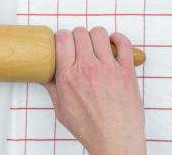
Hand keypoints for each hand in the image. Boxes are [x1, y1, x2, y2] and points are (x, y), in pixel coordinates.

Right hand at [43, 27, 145, 154]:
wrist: (115, 140)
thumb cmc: (90, 128)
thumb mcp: (61, 109)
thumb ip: (52, 88)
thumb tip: (45, 74)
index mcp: (68, 77)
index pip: (62, 39)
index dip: (62, 36)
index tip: (64, 41)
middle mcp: (87, 68)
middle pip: (79, 33)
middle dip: (77, 36)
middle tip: (79, 45)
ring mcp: (108, 68)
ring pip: (99, 33)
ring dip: (95, 36)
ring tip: (95, 46)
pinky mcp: (126, 70)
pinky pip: (124, 43)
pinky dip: (118, 38)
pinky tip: (113, 43)